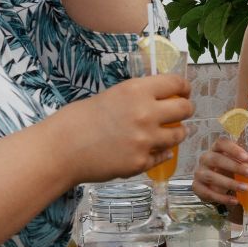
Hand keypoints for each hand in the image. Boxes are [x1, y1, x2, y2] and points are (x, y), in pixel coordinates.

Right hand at [46, 74, 190, 184]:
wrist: (62, 149)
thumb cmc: (79, 120)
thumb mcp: (113, 95)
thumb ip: (139, 97)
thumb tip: (162, 98)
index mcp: (137, 91)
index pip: (176, 83)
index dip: (184, 87)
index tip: (184, 92)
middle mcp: (146, 114)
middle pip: (185, 109)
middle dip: (185, 110)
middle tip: (180, 112)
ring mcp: (146, 140)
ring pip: (179, 135)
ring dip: (176, 133)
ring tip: (167, 133)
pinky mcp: (141, 163)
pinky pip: (164, 156)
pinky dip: (160, 153)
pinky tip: (150, 149)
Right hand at [191, 137, 247, 206]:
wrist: (215, 185)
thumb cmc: (230, 169)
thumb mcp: (243, 163)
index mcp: (217, 149)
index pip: (221, 143)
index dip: (233, 149)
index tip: (247, 157)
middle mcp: (206, 158)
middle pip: (216, 159)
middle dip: (235, 167)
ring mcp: (200, 173)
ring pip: (211, 177)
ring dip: (229, 183)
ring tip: (246, 189)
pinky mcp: (197, 187)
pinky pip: (207, 193)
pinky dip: (222, 198)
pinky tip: (235, 201)